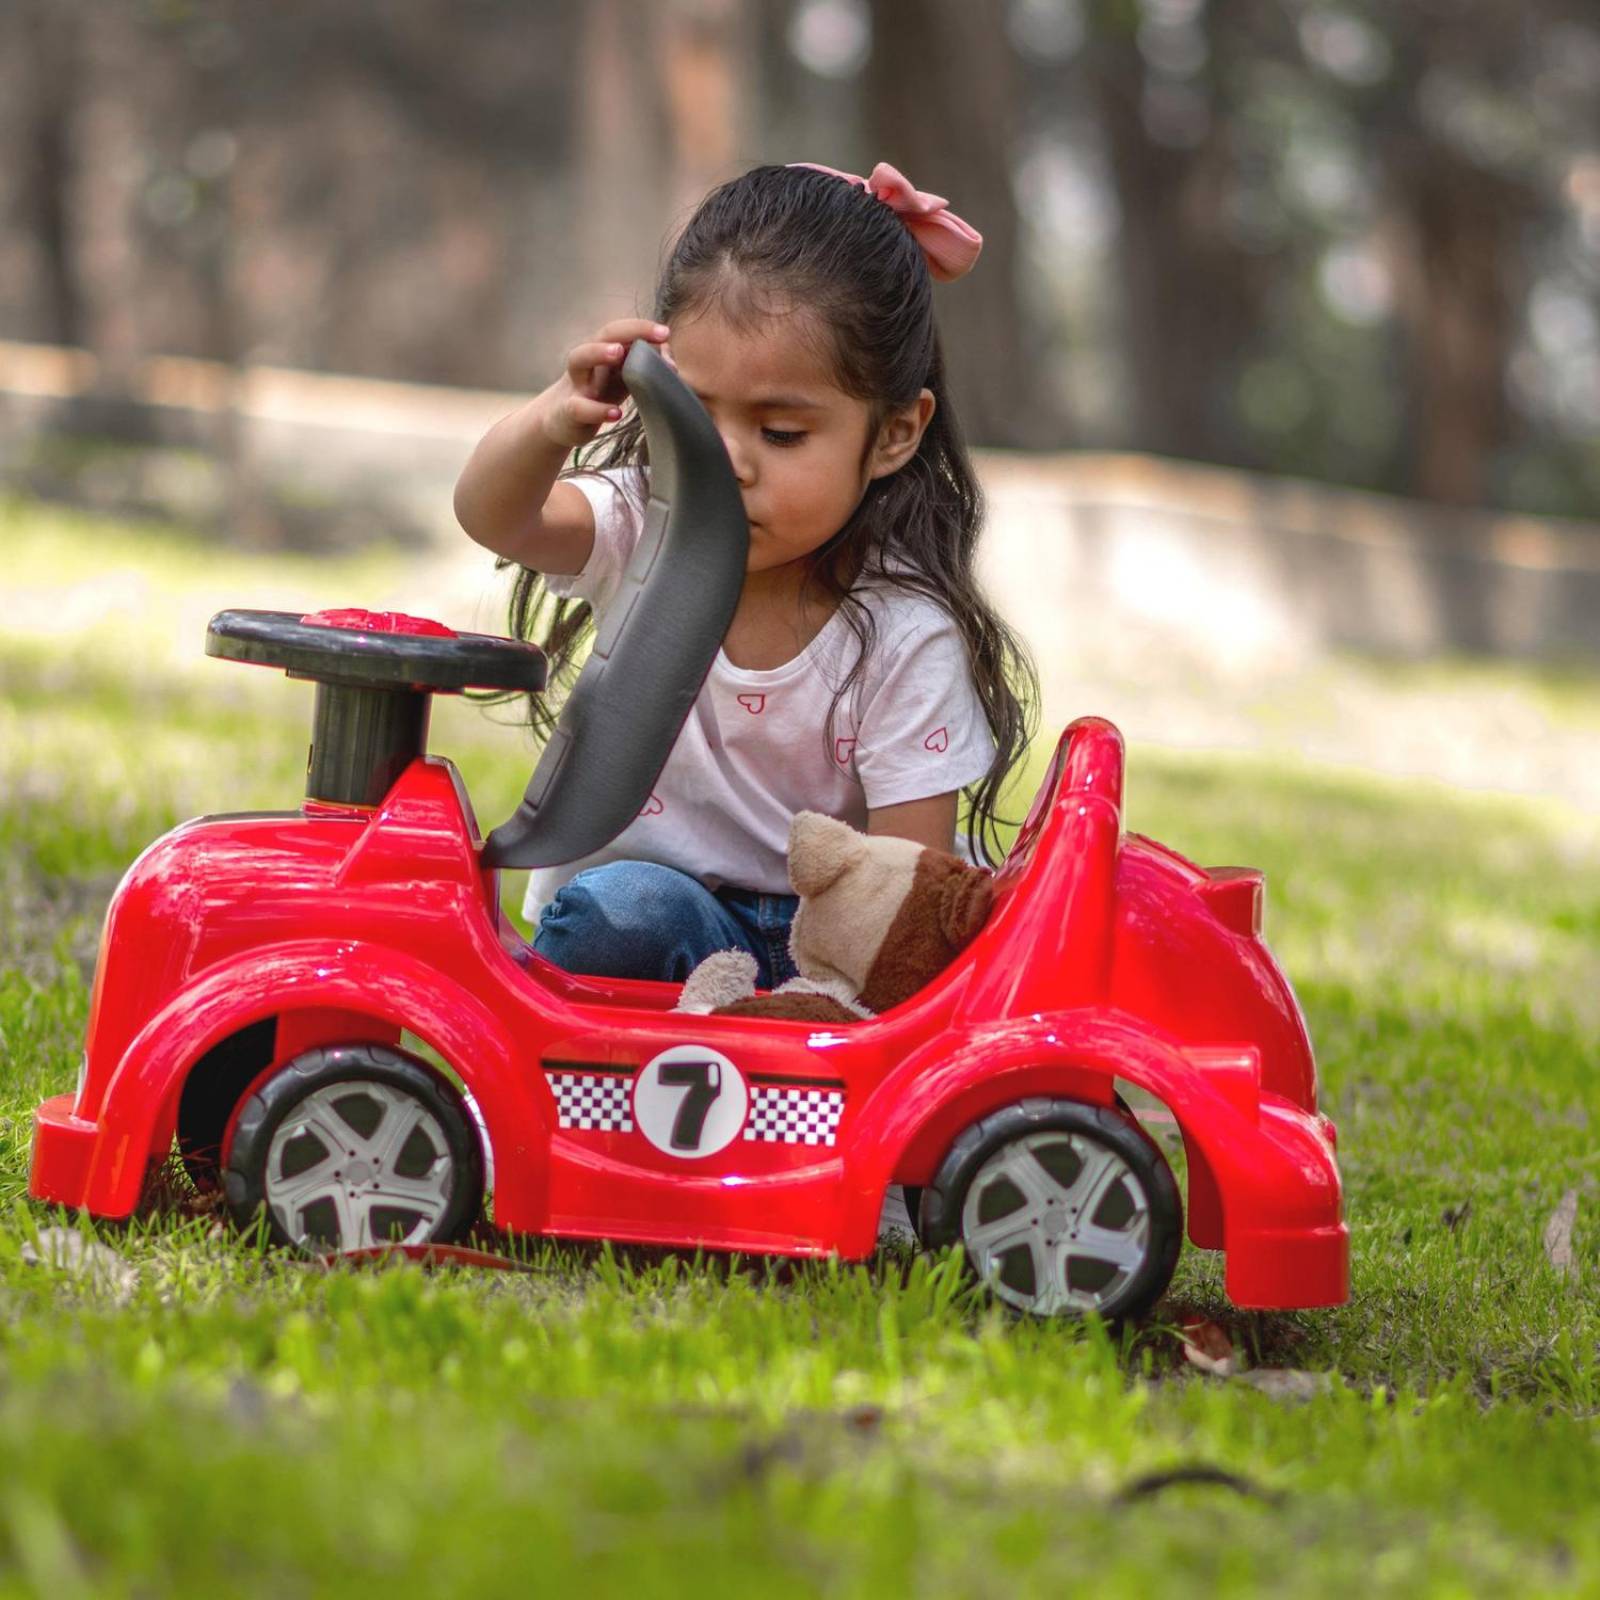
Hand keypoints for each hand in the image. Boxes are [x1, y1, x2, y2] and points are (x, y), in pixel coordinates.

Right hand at [537, 318, 670, 448]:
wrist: (560, 421)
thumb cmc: (597, 397)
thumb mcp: (620, 381)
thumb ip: (643, 368)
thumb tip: (669, 360)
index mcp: (604, 353)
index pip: (622, 332)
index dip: (642, 328)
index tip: (666, 332)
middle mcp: (589, 362)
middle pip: (602, 336)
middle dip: (628, 331)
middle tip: (655, 335)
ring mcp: (576, 385)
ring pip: (579, 359)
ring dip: (598, 352)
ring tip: (619, 352)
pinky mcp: (568, 412)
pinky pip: (580, 407)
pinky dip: (598, 410)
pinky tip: (616, 413)